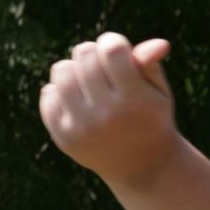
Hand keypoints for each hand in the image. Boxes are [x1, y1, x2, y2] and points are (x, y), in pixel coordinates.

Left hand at [39, 34, 178, 186]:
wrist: (140, 167)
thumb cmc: (149, 118)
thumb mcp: (158, 92)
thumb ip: (152, 65)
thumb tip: (160, 44)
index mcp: (134, 100)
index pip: (111, 49)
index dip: (112, 41)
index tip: (117, 51)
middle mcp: (107, 115)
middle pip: (84, 55)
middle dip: (93, 54)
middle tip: (103, 68)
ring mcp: (82, 128)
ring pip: (61, 70)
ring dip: (74, 69)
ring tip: (87, 81)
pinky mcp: (64, 137)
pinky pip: (48, 94)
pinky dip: (60, 92)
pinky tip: (77, 102)